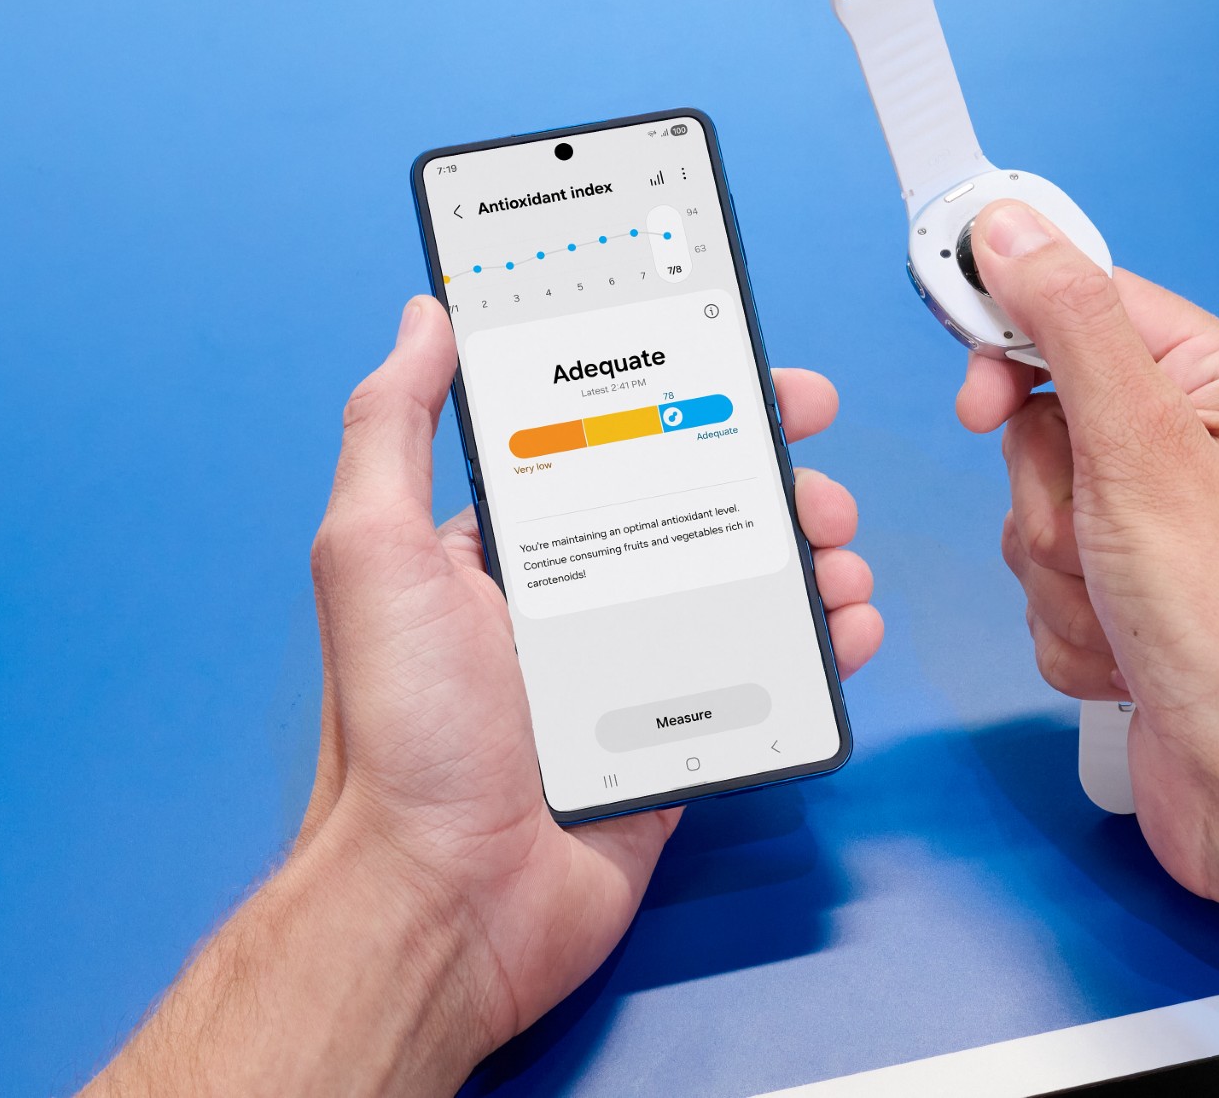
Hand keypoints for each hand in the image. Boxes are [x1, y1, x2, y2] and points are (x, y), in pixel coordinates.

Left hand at [300, 296, 881, 1057]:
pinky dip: (820, 643)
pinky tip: (845, 625)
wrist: (445, 900)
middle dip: (775, 478)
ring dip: (810, 556)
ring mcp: (634, 667)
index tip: (759, 377)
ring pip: (748, 585)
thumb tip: (425, 317)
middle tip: (818, 477)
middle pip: (702, 508)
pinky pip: (766, 674)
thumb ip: (391, 427)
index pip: (616, 440)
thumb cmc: (402, 732)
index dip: (693, 398)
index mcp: (512, 544)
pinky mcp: (678, 734)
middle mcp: (578, 595)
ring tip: (839, 555)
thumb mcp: (373, 554)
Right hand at [954, 202, 1218, 1052]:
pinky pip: (1043, 583)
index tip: (973, 385)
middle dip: (1045, 496)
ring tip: (1123, 609)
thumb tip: (1012, 229)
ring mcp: (1165, 529)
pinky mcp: (1134, 598)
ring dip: (1054, 571)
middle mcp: (1199, 447)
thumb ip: (1068, 325)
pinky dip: (1066, 626)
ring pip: (1032, 509)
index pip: (1085, 305)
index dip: (1014, 340)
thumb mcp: (1139, 450)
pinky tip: (1127, 653)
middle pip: (1042, 420)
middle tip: (1098, 535)